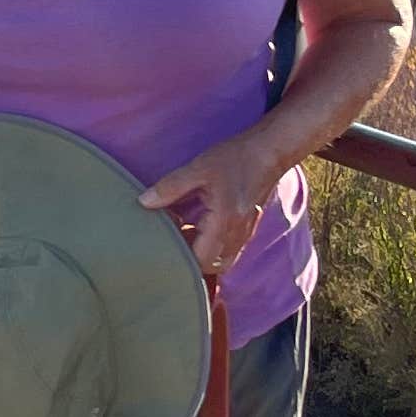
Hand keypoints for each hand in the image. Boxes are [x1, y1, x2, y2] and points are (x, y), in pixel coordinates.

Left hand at [138, 131, 283, 279]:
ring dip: (201, 251)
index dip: (180, 254)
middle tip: (175, 235)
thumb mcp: (198, 168)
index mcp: (225, 222)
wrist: (271, 151)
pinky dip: (212, 244)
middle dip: (191, 256)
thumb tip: (144, 202)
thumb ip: (170, 187)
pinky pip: (228, 249)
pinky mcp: (246, 227)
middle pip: (211, 265)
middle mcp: (237, 234)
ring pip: (221, 260)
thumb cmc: (236, 158)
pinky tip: (199, 223)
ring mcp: (245, 233)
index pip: (200, 260)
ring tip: (186, 229)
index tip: (167, 236)